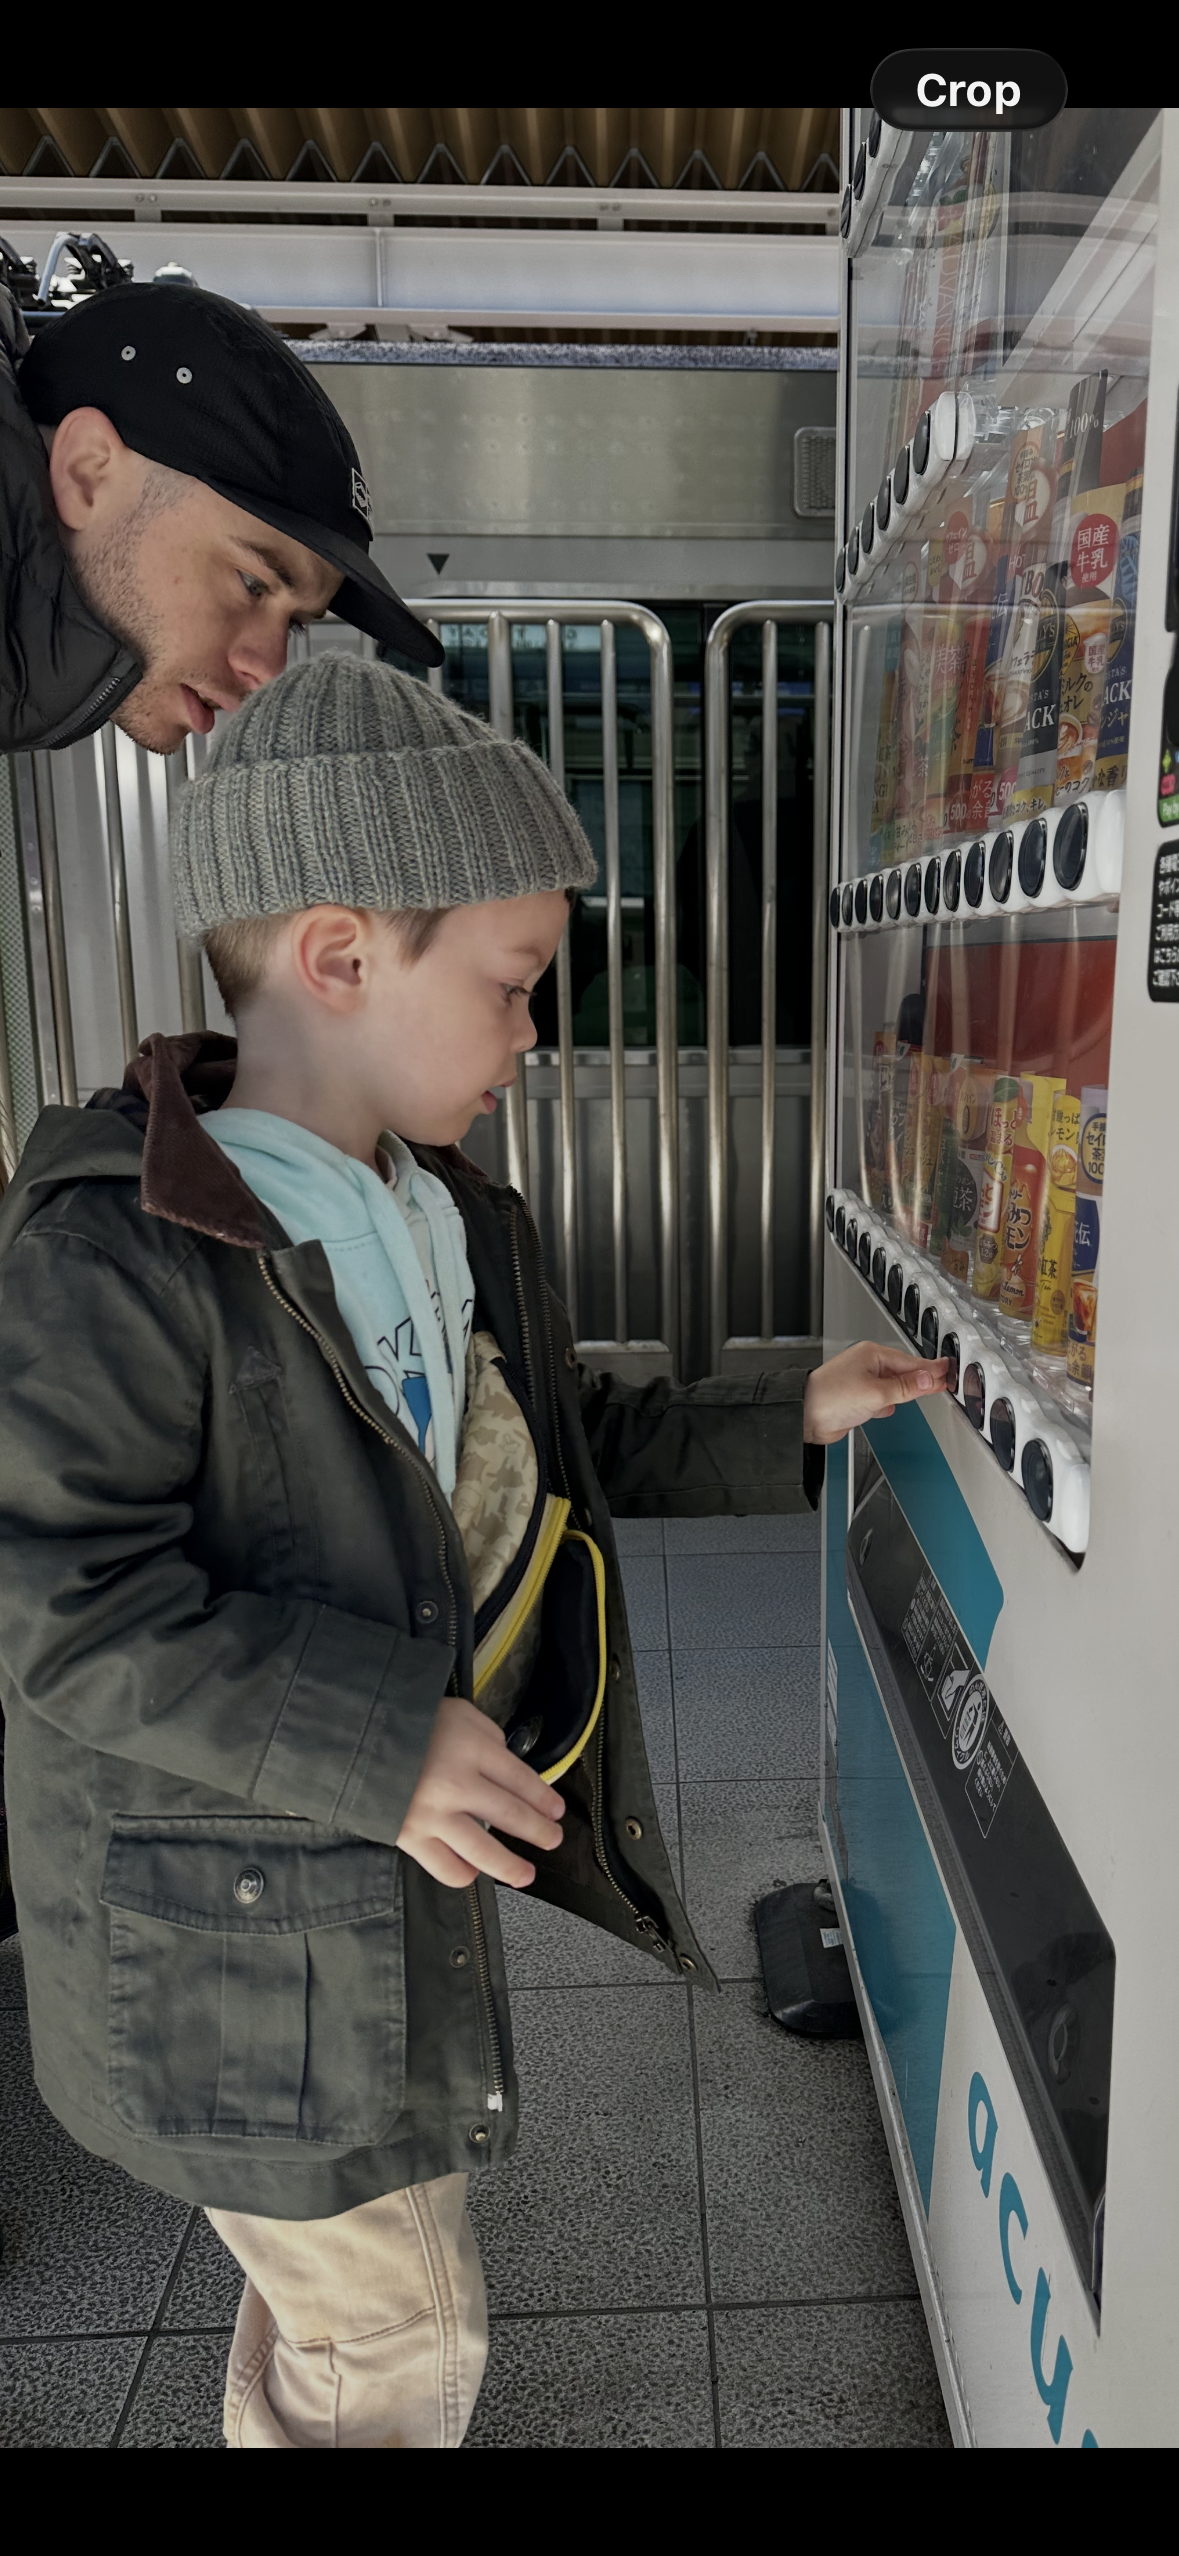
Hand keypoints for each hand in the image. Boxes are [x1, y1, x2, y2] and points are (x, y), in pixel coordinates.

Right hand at [397, 1693, 564, 1889]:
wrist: (352, 1735)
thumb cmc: (409, 1720)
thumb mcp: (458, 1713)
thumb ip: (487, 1737)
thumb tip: (506, 1763)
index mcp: (473, 1748)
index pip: (521, 1779)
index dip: (543, 1798)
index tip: (556, 1811)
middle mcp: (458, 1784)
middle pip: (510, 1814)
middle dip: (538, 1831)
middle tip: (553, 1839)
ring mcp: (433, 1814)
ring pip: (483, 1850)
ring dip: (509, 1866)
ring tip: (526, 1874)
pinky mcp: (410, 1836)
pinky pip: (444, 1866)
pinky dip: (462, 1873)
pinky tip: (472, 1871)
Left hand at [803, 1341, 949, 1445]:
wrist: (804, 1417)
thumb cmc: (830, 1397)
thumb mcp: (876, 1393)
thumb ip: (905, 1388)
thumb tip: (928, 1379)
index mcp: (871, 1355)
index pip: (910, 1362)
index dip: (930, 1370)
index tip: (948, 1371)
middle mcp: (866, 1366)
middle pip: (902, 1372)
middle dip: (921, 1379)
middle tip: (943, 1382)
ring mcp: (860, 1383)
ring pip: (892, 1386)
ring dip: (905, 1391)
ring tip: (925, 1391)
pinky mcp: (855, 1400)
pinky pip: (879, 1398)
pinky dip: (888, 1402)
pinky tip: (892, 1406)